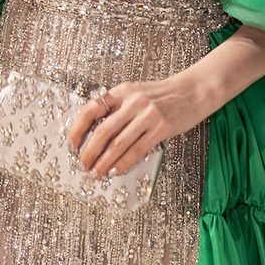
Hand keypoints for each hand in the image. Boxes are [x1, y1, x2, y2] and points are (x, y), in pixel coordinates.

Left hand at [68, 77, 205, 179]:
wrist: (193, 90)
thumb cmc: (163, 95)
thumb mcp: (136, 93)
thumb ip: (118, 108)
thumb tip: (95, 134)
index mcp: (122, 91)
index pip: (91, 109)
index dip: (78, 128)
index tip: (71, 144)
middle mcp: (133, 101)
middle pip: (103, 131)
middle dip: (89, 152)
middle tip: (82, 165)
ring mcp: (148, 115)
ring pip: (118, 144)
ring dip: (104, 162)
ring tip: (96, 173)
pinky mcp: (161, 128)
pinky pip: (137, 150)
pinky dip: (124, 163)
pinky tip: (116, 170)